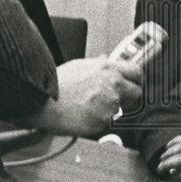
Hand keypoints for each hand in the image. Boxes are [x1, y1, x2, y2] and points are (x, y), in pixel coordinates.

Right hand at [23, 56, 141, 136]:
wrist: (43, 102)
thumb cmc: (56, 84)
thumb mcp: (78, 65)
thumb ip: (98, 64)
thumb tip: (106, 59)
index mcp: (108, 68)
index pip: (137, 72)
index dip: (135, 79)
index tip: (132, 83)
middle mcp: (113, 85)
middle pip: (137, 93)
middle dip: (128, 97)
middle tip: (114, 99)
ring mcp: (110, 104)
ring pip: (120, 109)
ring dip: (109, 110)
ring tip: (88, 106)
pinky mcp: (103, 121)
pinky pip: (107, 122)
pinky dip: (98, 121)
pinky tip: (83, 115)